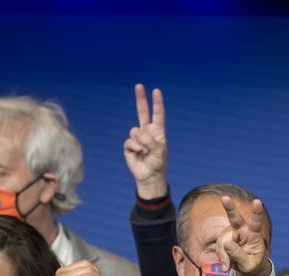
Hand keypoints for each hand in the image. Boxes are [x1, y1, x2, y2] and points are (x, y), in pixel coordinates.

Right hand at [123, 84, 167, 199]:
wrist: (149, 176)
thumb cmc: (158, 163)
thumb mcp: (159, 150)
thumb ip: (149, 139)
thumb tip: (135, 132)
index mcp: (157, 132)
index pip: (157, 114)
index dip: (157, 103)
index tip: (156, 91)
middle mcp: (147, 132)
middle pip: (142, 112)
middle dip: (141, 99)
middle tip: (139, 85)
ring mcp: (137, 138)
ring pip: (135, 131)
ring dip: (141, 142)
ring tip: (145, 152)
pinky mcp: (129, 145)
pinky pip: (130, 141)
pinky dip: (135, 148)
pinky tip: (139, 154)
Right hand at [218, 196, 271, 275]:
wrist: (246, 267)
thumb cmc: (252, 264)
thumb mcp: (248, 265)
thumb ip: (238, 255)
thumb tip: (227, 244)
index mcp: (254, 235)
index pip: (255, 222)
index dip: (256, 212)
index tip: (257, 201)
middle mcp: (242, 230)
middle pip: (235, 218)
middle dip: (229, 208)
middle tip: (225, 198)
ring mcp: (231, 234)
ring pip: (223, 241)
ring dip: (224, 254)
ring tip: (228, 266)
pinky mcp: (223, 239)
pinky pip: (219, 248)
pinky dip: (222, 258)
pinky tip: (226, 266)